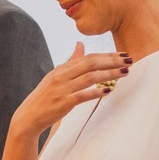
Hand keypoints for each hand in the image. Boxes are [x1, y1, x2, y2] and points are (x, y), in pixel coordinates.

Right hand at [9, 43, 130, 139]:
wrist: (29, 116)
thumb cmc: (45, 96)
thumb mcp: (56, 75)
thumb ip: (71, 61)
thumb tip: (80, 44)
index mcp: (62, 68)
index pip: (88, 57)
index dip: (107, 55)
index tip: (123, 55)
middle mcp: (62, 75)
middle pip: (91, 63)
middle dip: (112, 61)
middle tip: (129, 60)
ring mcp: (62, 89)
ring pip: (90, 77)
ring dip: (110, 75)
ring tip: (125, 73)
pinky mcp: (64, 103)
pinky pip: (83, 95)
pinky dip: (96, 92)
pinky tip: (108, 91)